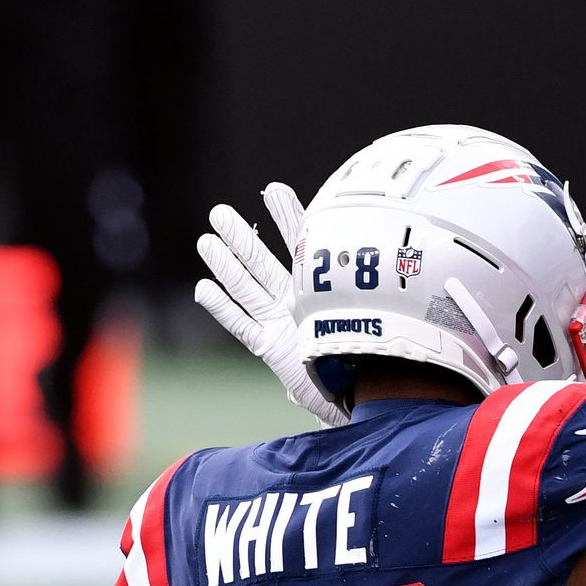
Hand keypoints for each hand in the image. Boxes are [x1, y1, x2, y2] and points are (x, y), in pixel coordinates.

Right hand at [194, 185, 349, 429]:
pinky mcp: (269, 347)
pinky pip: (242, 325)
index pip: (301, 245)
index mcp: (319, 287)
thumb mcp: (372, 318)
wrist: (355, 395)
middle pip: (262, 263)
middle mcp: (293, 300)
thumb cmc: (366, 353)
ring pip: (247, 289)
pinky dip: (222, 309)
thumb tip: (382, 262)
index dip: (288, 218)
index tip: (274, 190)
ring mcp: (278, 322)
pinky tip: (204, 288)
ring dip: (226, 266)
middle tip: (218, 213)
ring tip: (206, 241)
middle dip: (241, 238)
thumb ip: (370, 292)